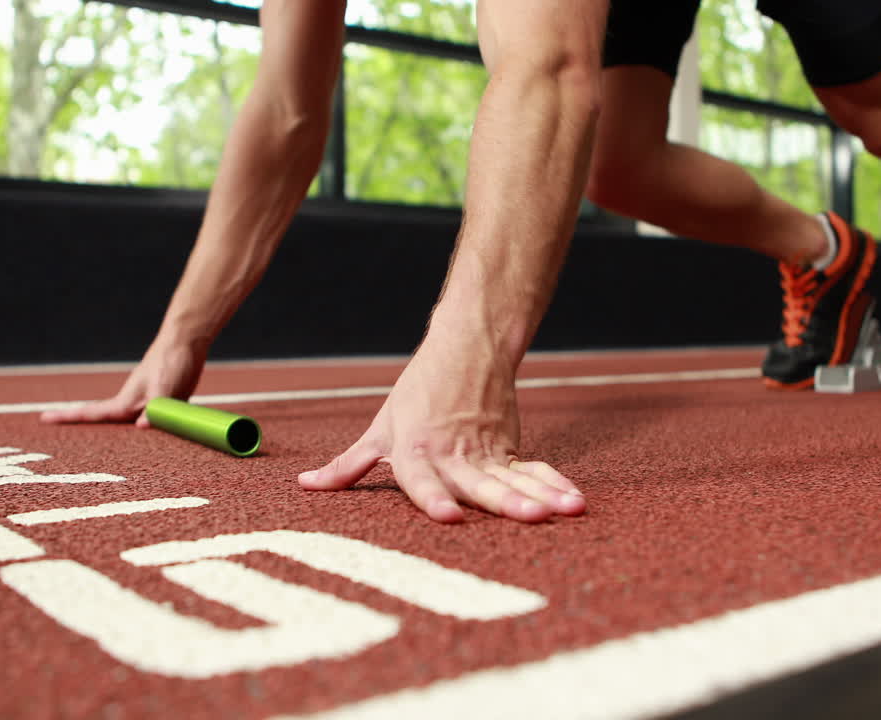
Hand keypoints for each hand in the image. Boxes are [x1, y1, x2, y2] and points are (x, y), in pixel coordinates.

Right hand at [39, 340, 205, 426]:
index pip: (91, 413)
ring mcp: (148, 406)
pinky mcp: (166, 406)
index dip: (67, 417)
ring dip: (119, 437)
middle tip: (54, 429)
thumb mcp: (162, 389)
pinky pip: (153, 424)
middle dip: (83, 430)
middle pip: (104, 423)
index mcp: (125, 403)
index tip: (42, 418)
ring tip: (102, 447)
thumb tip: (141, 428)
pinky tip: (154, 441)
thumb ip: (154, 410)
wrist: (187, 342)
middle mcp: (133, 406)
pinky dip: (150, 434)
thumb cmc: (170, 362)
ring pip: (128, 426)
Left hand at [298, 334, 585, 522]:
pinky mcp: (509, 449)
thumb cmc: (417, 394)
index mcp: (414, 450)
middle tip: (529, 518)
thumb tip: (305, 485)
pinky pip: (533, 470)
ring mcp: (485, 452)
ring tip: (564, 511)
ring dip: (540, 495)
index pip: (421, 478)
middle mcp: (452, 454)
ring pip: (514, 477)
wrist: (467, 348)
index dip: (433, 498)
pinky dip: (555, 484)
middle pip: (478, 482)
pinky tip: (574, 503)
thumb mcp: (380, 428)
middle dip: (504, 502)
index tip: (448, 518)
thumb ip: (347, 465)